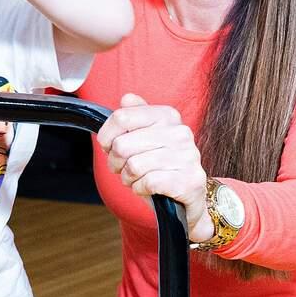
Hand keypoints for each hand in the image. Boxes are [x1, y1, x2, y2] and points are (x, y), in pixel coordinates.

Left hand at [95, 92, 210, 239]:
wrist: (188, 198)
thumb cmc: (161, 166)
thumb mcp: (147, 138)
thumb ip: (136, 116)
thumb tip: (127, 98)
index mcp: (168, 116)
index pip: (121, 117)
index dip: (106, 136)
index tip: (109, 146)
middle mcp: (180, 133)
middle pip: (122, 144)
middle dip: (115, 162)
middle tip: (123, 168)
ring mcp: (187, 157)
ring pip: (134, 166)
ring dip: (128, 178)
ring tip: (137, 179)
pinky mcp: (189, 181)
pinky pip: (148, 182)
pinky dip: (140, 189)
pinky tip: (148, 188)